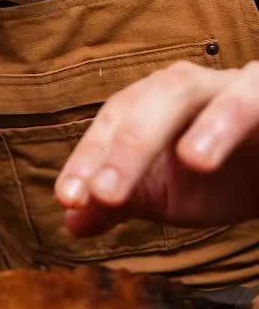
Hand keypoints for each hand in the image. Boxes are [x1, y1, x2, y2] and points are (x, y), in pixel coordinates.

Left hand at [55, 61, 258, 235]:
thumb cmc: (223, 177)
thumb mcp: (167, 195)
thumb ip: (121, 201)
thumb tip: (73, 221)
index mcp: (157, 102)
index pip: (116, 117)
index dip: (89, 155)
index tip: (68, 198)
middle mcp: (195, 87)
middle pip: (157, 99)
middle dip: (128, 146)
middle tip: (105, 194)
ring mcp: (239, 88)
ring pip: (217, 94)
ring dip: (206, 126)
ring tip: (192, 163)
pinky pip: (258, 98)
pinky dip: (239, 116)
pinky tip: (219, 153)